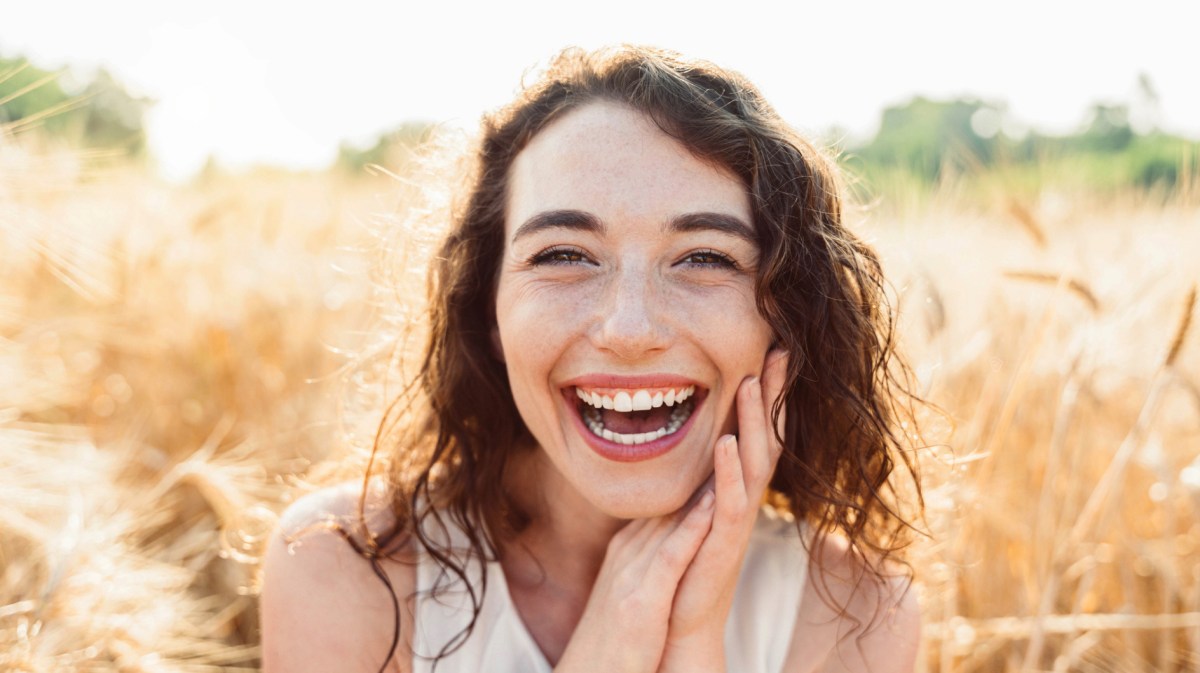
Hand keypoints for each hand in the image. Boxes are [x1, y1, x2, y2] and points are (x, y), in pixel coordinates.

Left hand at [554, 350, 787, 672]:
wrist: (682, 620)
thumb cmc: (682, 564)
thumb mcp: (687, 507)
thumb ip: (692, 475)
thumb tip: (686, 440)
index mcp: (733, 486)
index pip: (756, 429)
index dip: (765, 392)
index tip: (769, 348)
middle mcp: (742, 497)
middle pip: (767, 435)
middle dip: (772, 393)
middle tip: (780, 349)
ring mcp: (736, 519)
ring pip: (754, 461)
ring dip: (753, 421)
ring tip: (751, 381)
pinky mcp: (723, 543)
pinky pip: (730, 501)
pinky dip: (729, 471)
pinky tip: (728, 443)